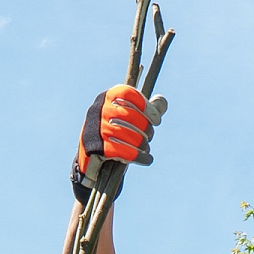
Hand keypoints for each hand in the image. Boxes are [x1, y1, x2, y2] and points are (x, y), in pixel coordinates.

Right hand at [72, 84, 166, 203]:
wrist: (91, 158)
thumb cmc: (112, 134)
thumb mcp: (127, 118)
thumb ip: (145, 110)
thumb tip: (163, 101)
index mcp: (106, 97)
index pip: (128, 94)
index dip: (146, 106)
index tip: (156, 120)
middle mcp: (98, 109)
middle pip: (129, 115)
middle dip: (145, 127)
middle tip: (150, 136)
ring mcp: (95, 129)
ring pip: (126, 134)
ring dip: (142, 143)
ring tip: (146, 148)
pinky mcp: (95, 148)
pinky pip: (122, 151)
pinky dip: (138, 156)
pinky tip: (147, 159)